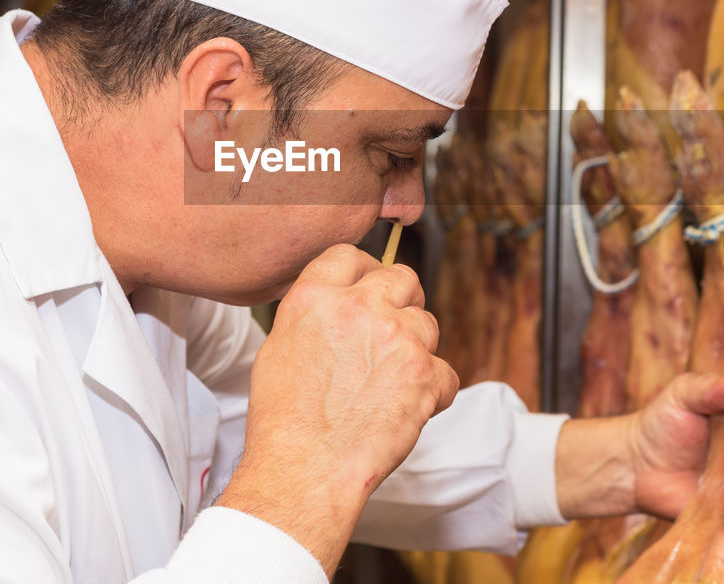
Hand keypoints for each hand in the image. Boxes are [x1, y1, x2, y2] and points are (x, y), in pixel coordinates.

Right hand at [218, 244, 458, 573]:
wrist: (306, 469)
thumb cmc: (285, 420)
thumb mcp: (278, 346)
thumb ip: (312, 312)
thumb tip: (334, 304)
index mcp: (316, 297)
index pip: (350, 255)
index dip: (364, 270)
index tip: (369, 285)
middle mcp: (359, 308)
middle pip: (401, 277)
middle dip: (401, 300)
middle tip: (392, 330)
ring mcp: (398, 338)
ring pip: (427, 323)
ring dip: (416, 347)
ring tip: (391, 382)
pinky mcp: (426, 373)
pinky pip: (445, 372)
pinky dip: (433, 391)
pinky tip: (406, 408)